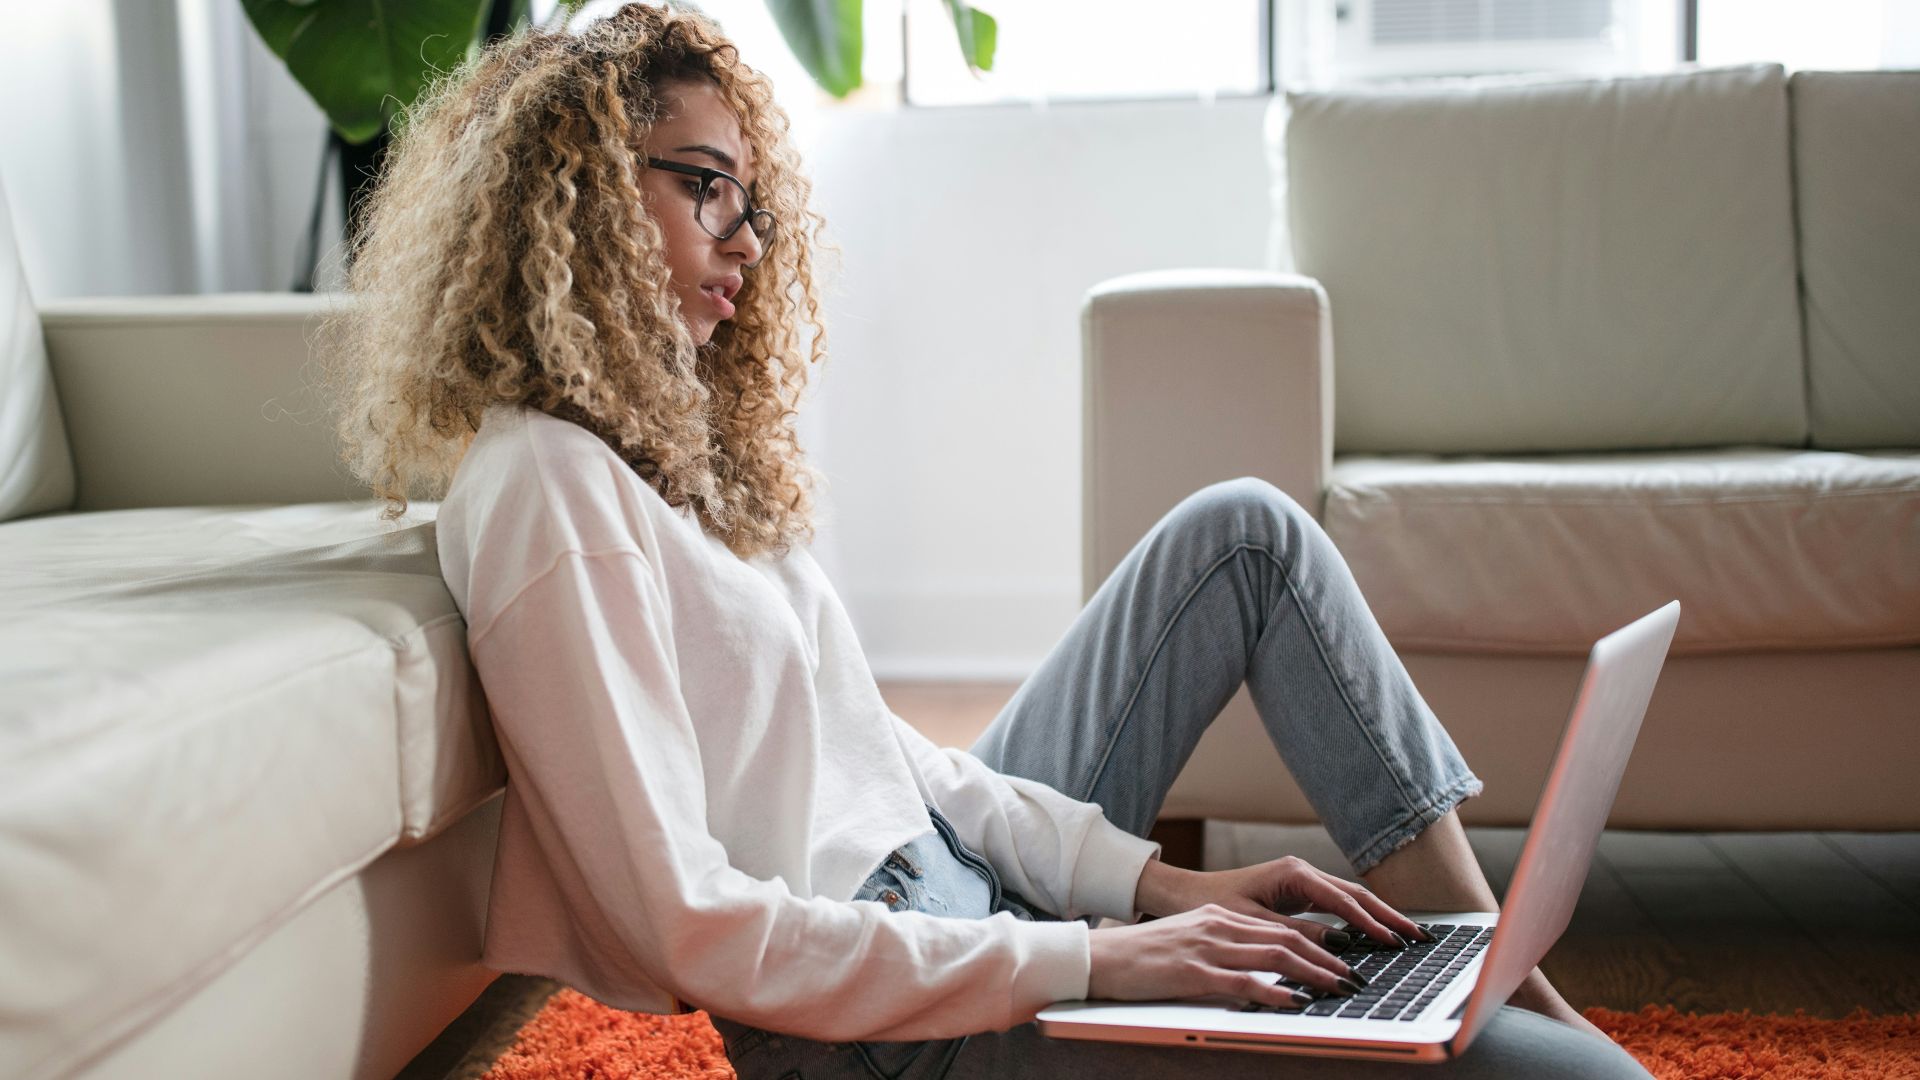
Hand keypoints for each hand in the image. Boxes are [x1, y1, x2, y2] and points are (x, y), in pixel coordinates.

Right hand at [1087, 903, 1360, 1006]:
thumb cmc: (1142, 956)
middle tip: (1354, 977)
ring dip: (1313, 974)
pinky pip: (1244, 981)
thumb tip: (1261, 969)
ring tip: (1339, 988)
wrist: (1100, 957)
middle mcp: (1218, 925)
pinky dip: (1275, 991)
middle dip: (1326, 959)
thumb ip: (1224, 948)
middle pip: (1286, 939)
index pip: (1279, 928)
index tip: (1342, 960)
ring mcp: (1206, 947)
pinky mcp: (1193, 972)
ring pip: (1274, 956)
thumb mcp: (1189, 942)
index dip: (1317, 944)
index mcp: (1219, 917)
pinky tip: (1296, 1001)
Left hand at [1133, 855, 1431, 952]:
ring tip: (1407, 936)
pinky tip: (1376, 933)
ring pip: (1350, 898)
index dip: (1370, 923)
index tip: (1394, 942)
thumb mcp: (1254, 923)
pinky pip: (1337, 905)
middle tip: (1418, 937)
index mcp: (1293, 873)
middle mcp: (1302, 871)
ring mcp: (1302, 880)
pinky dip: (1359, 918)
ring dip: (1378, 916)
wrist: (1187, 893)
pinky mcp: (1299, 891)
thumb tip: (1338, 945)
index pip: (1343, 901)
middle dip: (1388, 915)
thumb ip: (1296, 933)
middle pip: (1356, 894)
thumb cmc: (1214, 905)